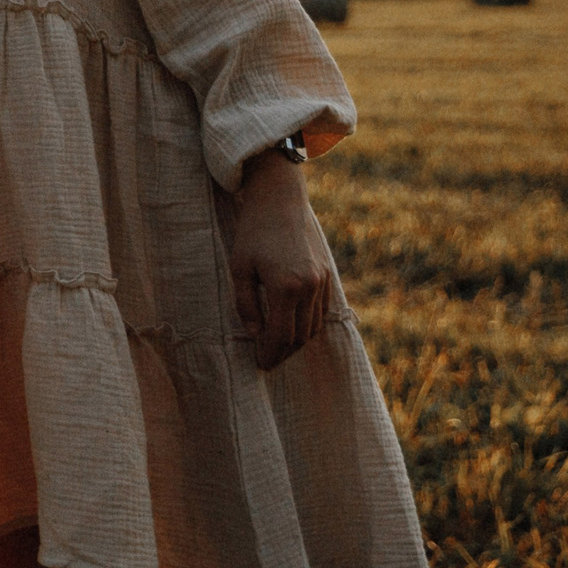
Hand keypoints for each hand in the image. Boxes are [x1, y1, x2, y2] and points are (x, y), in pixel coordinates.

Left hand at [230, 149, 334, 369]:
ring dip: (296, 341)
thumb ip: (245, 305)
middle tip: (267, 360)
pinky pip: (321, 311)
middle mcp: (309, 287)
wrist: (280, 202)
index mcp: (285, 287)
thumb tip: (256, 335)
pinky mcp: (328, 275)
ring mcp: (322, 281)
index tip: (260, 365)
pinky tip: (292, 327)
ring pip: (313, 326)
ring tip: (277, 347)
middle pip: (299, 336)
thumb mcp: (239, 268)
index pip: (280, 335)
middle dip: (283, 352)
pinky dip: (308, 325)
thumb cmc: (252, 233)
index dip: (270, 354)